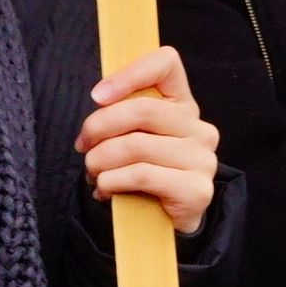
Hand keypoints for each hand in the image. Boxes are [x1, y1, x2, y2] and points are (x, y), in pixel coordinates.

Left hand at [82, 44, 223, 238]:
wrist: (164, 223)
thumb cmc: (143, 173)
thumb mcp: (134, 137)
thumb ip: (123, 114)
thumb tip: (99, 100)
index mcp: (183, 104)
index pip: (166, 63)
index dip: (129, 73)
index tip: (97, 96)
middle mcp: (199, 127)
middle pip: (143, 109)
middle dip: (100, 126)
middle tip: (82, 145)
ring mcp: (202, 159)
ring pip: (137, 146)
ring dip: (100, 160)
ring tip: (92, 171)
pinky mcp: (197, 189)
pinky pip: (142, 175)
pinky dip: (112, 181)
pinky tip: (104, 189)